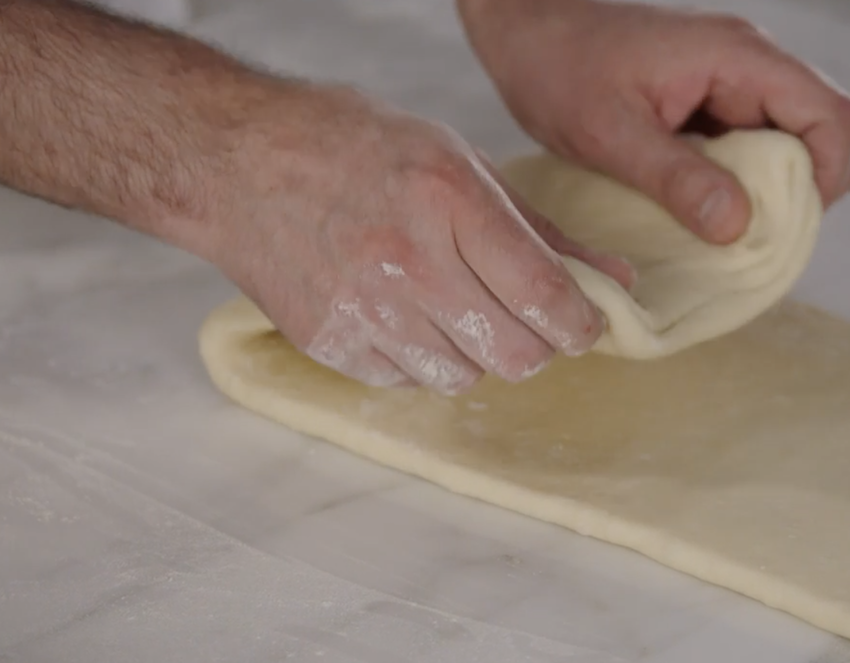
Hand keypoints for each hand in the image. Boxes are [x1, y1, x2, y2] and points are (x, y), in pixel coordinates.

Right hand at [199, 84, 633, 393]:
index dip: (582, 324)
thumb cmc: (351, 145)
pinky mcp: (330, 343)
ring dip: (476, 353)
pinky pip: (407, 382)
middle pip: (513, 354)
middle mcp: (407, 261)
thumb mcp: (457, 159)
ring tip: (452, 306)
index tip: (587, 325)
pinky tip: (403, 314)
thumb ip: (541, 229)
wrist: (235, 161)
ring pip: (464, 378)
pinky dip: (422, 359)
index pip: (544, 295)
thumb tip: (614, 282)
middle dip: (536, 345)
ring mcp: (363, 309)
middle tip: (525, 319)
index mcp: (448, 200)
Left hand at [459, 0, 849, 243]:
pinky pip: (744, 144)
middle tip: (747, 238)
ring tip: (718, 229)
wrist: (522, 30)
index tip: (783, 224)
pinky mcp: (705, 98)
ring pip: (782, 142)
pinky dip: (734, 181)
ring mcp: (728, 79)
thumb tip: (738, 225)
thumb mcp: (610, 134)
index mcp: (737, 57)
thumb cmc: (558, 68)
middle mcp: (746, 62)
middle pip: (816, 131)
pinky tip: (698, 210)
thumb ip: (676, 178)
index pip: (831, 113)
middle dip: (796, 190)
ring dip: (762, 190)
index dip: (826, 174)